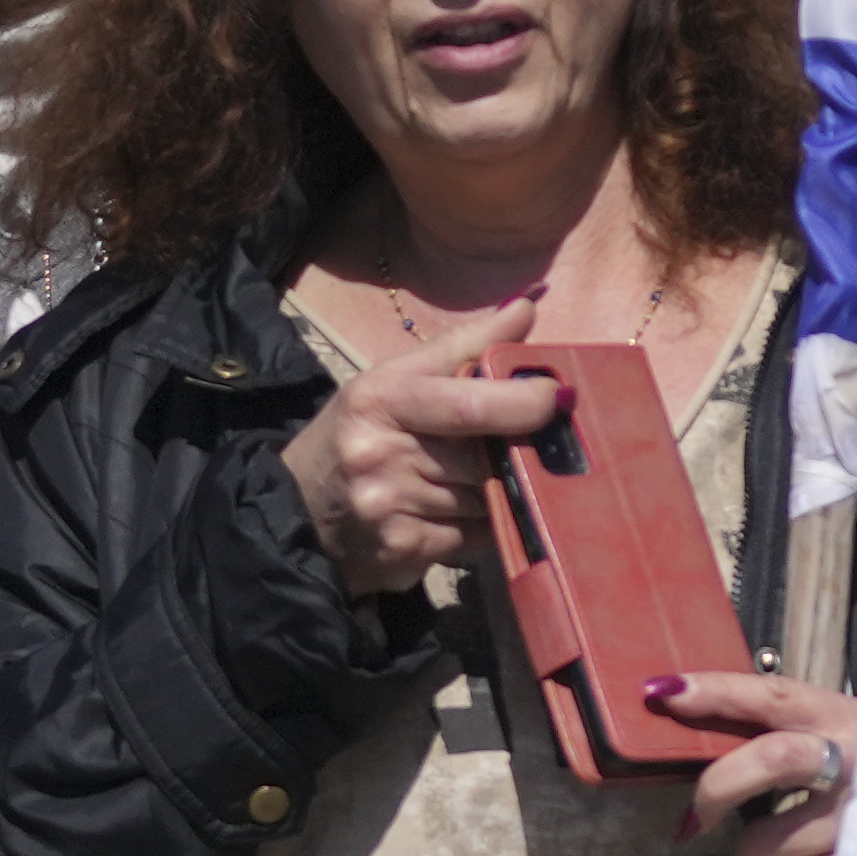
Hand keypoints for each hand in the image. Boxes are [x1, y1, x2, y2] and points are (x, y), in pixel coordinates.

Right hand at [279, 295, 562, 603]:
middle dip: (513, 452)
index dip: (525, 401)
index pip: (470, 403)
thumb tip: (529, 304)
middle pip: (487, 455)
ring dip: (497, 491)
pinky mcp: (402, 551)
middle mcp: (379, 454)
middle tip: (519, 443)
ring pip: (488, 499)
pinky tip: (455, 514)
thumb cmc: (361, 432)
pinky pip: (477, 536)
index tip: (559, 398)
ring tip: (471, 479)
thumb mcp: (396, 379)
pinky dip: (481, 525)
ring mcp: (389, 509)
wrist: (297, 509)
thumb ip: (465, 345)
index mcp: (381, 399)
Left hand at [646, 669, 856, 855]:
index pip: (777, 697)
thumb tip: (695, 728)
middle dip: (716, 791)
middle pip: (771, 760)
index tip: (663, 693)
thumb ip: (792, 736)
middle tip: (695, 820)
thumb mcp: (852, 741)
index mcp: (851, 721)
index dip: (719, 691)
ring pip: (760, 843)